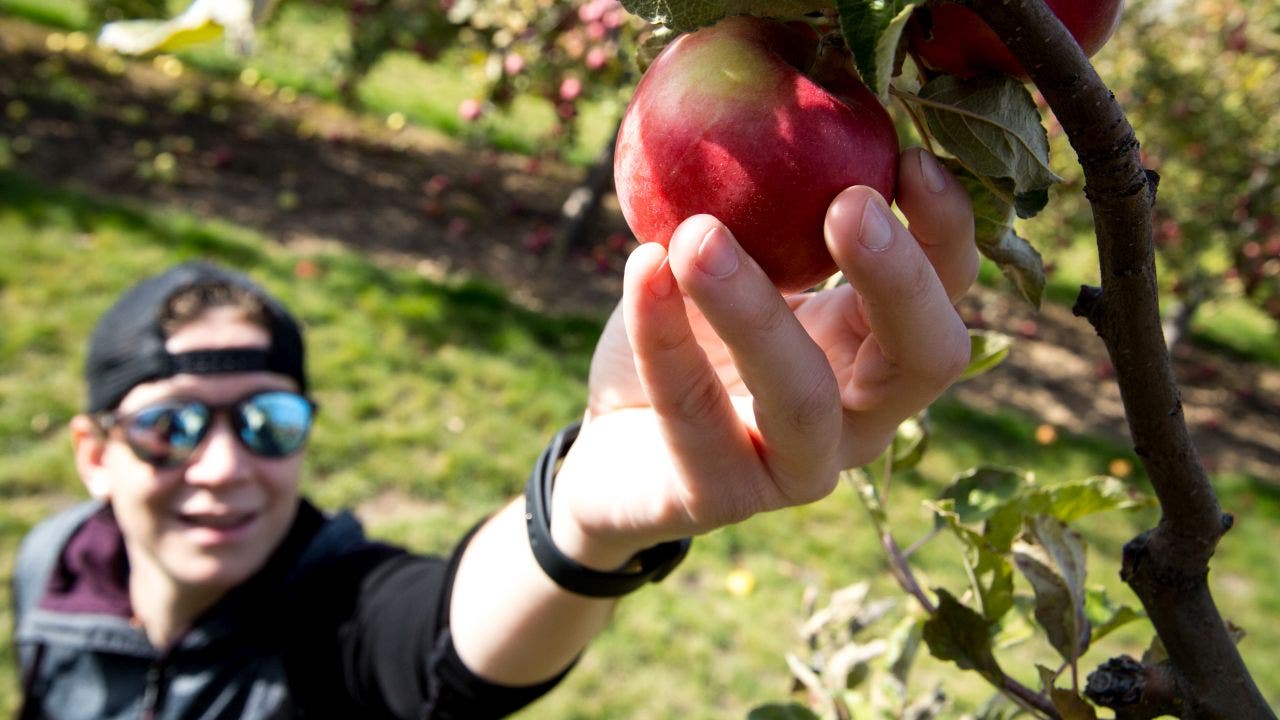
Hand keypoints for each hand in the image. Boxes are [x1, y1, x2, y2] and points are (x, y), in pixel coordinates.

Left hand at [552, 148, 977, 566]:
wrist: (615, 441)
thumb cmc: (689, 340)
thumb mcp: (733, 269)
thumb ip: (765, 221)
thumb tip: (786, 113)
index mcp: (873, 350)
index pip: (948, 296)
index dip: (946, 233)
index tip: (909, 157)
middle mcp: (859, 416)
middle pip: (925, 359)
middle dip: (898, 278)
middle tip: (849, 203)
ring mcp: (795, 467)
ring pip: (805, 401)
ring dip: (756, 311)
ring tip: (699, 236)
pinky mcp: (718, 497)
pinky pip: (695, 419)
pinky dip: (664, 337)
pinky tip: (642, 267)